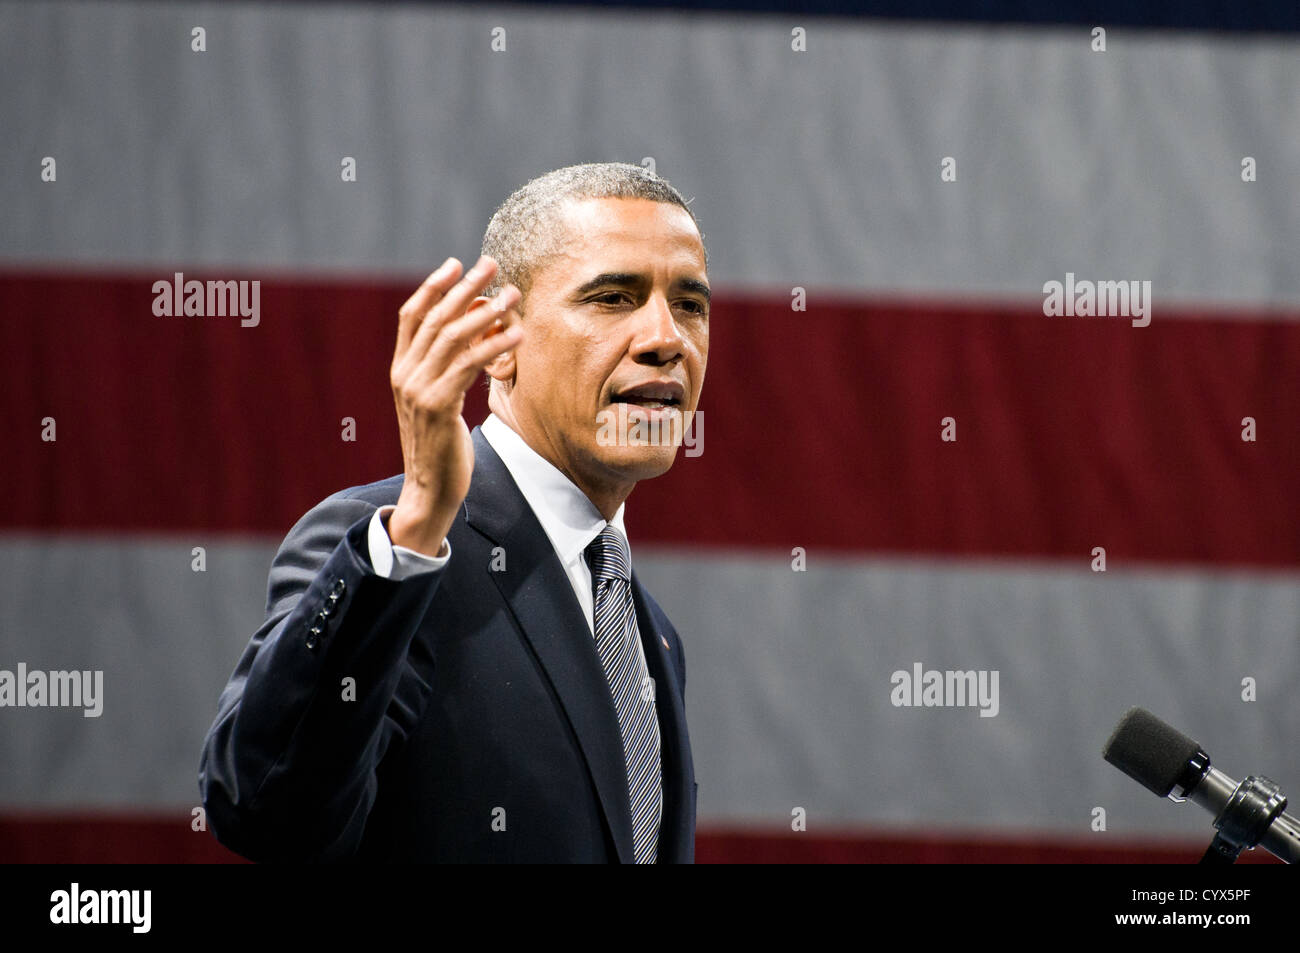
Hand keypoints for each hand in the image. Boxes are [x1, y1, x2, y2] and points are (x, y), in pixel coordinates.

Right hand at [387, 256, 521, 555]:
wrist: (429, 489)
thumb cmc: (441, 447)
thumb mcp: (438, 402)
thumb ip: (447, 371)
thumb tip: (475, 337)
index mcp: (400, 371)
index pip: (411, 317)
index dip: (432, 287)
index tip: (455, 263)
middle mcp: (405, 375)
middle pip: (434, 318)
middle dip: (464, 287)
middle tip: (490, 264)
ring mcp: (419, 390)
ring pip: (452, 337)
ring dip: (485, 311)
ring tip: (510, 294)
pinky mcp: (438, 405)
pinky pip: (469, 365)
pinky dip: (493, 346)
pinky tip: (516, 334)